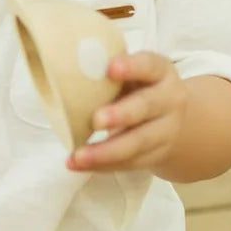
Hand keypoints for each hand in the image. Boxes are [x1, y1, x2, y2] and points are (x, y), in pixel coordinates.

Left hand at [66, 52, 187, 174]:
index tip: (111, 68)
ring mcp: (165, 130)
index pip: (149, 65)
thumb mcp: (130, 74)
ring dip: (106, 151)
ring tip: (79, 156)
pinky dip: (101, 165)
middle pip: (147, 106)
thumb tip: (59, 67)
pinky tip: (77, 164)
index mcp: (159, 72)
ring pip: (138, 142)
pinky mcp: (155, 154)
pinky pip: (129, 162)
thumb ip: (104, 71)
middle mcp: (168, 100)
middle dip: (122, 114)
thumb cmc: (136, 88)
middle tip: (96, 120)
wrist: (170, 119)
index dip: (132, 66)